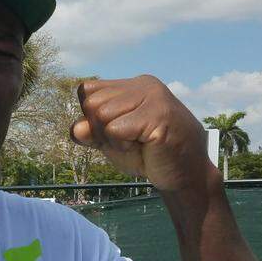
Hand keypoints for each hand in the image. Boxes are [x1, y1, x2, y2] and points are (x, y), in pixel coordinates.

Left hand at [70, 75, 218, 192]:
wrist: (185, 175)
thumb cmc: (149, 156)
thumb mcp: (112, 142)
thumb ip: (92, 132)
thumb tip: (76, 129)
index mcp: (132, 86)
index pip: (87, 91)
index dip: (92, 118)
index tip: (117, 133)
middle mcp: (143, 84)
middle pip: (90, 102)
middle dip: (100, 130)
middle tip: (128, 142)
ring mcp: (153, 96)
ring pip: (100, 114)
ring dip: (113, 139)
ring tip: (138, 143)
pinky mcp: (158, 114)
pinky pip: (115, 129)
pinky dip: (122, 145)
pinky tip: (145, 146)